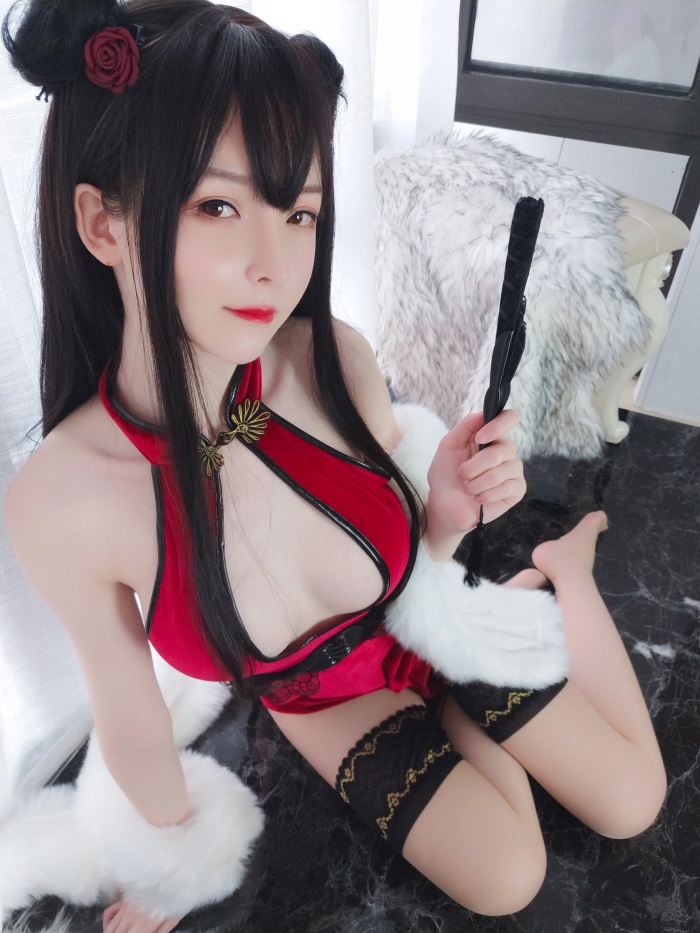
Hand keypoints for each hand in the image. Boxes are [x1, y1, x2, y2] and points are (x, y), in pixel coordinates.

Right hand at [103, 899, 183, 932]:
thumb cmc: (175, 895)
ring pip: (110, 928)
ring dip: (113, 932)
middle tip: (127, 932)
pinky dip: (108, 921)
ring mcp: (126, 906)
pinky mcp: (124, 898)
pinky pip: (108, 913)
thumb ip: (161, 931)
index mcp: (144, 923)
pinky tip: (117, 924)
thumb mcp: (172, 918)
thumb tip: (152, 931)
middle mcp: (132, 915)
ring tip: (121, 931)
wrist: (175, 871)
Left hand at [425, 409, 524, 554]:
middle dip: (475, 466)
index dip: (498, 426)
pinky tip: (478, 499)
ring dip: (477, 483)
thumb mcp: (449, 446)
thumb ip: (465, 426)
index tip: (479, 438)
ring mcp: (513, 470)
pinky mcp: (517, 489)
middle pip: (502, 449)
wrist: (444, 505)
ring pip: (501, 471)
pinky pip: (507, 487)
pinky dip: (486, 495)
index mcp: (491, 436)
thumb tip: (484, 414)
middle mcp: (506, 450)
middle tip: (462, 474)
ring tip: (468, 489)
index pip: (509, 418)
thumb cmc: (446, 475)